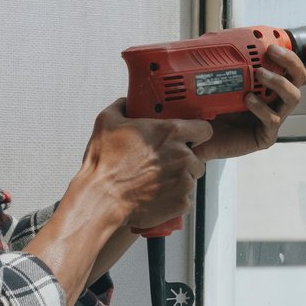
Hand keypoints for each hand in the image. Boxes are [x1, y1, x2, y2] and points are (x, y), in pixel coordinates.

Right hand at [77, 98, 210, 229]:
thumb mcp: (106, 123)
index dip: (198, 133)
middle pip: (197, 156)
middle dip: (184, 159)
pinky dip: (174, 198)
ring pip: (192, 177)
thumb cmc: (105, 165)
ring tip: (157, 180)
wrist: (101, 199)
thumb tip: (126, 103)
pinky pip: (185, 198)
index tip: (191, 137)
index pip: (204, 129)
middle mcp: (181, 156)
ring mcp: (184, 180)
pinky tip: (156, 195)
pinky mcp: (182, 202)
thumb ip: (122, 107)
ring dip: (179, 178)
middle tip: (165, 163)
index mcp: (170, 133)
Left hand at [193, 42, 305, 161]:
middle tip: (272, 51)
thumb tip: (223, 37)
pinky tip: (248, 99)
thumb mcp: (218, 77)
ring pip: (293, 97)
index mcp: (271, 85)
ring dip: (279, 81)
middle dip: (291, 61)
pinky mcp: (266, 136)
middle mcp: (277, 100)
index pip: (298, 70)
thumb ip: (226, 59)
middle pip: (302, 78)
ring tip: (260, 74)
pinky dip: (262, 107)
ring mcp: (274, 118)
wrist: (197, 136)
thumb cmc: (210, 106)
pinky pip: (272, 119)